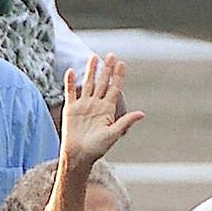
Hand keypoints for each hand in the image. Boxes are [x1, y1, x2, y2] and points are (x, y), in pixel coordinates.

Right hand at [60, 54, 143, 168]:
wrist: (79, 155)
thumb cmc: (98, 148)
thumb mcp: (114, 134)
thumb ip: (126, 122)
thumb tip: (142, 113)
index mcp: (108, 110)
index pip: (114, 89)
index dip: (118, 77)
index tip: (122, 63)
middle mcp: (96, 105)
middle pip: (102, 83)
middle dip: (107, 70)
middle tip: (111, 55)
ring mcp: (83, 106)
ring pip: (88, 84)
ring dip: (91, 71)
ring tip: (93, 57)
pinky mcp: (71, 109)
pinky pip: (70, 92)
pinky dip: (69, 82)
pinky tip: (71, 70)